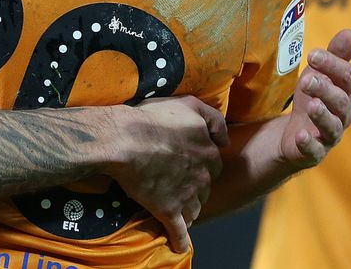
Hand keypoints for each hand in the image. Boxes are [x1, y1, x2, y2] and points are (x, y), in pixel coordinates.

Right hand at [106, 96, 228, 253]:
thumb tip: (226, 140)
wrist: (124, 139)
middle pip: (205, 188)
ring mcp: (187, 195)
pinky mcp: (169, 210)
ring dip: (188, 210)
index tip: (189, 165)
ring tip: (177, 209)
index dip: (201, 165)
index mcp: (209, 151)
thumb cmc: (153, 118)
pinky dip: (180, 240)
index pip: (214, 164)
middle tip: (178, 183)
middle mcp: (202, 175)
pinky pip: (180, 231)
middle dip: (196, 188)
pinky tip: (179, 245)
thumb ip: (214, 119)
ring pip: (195, 209)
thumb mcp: (189, 104)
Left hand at [277, 29, 350, 167]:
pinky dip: (309, 144)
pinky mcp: (315, 152)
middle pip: (340, 102)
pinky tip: (301, 136)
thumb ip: (335, 55)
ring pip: (332, 126)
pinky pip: (316, 151)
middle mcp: (342, 115)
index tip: (314, 54)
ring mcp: (330, 135)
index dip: (333, 65)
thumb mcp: (320, 74)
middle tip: (308, 80)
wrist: (295, 134)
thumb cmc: (312, 97)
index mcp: (346, 93)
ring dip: (322, 115)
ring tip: (311, 104)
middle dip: (325, 89)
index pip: (347, 78)